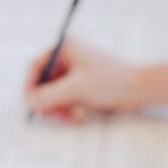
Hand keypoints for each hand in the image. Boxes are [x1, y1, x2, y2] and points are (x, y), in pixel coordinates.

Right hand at [24, 39, 140, 120]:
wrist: (139, 90)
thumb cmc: (112, 81)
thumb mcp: (76, 88)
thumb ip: (49, 95)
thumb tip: (28, 101)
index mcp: (65, 49)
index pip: (36, 66)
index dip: (30, 85)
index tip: (30, 103)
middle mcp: (68, 59)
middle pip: (43, 82)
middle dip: (47, 101)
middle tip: (51, 114)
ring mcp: (76, 73)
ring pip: (54, 94)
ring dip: (58, 108)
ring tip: (69, 117)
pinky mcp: (83, 86)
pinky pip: (66, 100)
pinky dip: (67, 110)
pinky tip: (77, 117)